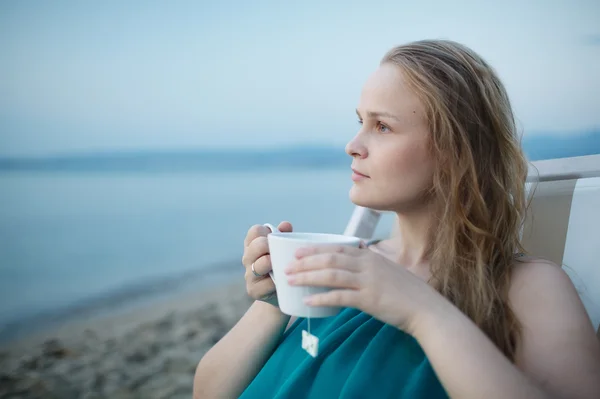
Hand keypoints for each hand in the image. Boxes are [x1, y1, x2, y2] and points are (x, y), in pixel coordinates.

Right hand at [241, 221, 292, 307]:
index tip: (275, 237)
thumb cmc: (282, 265)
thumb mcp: (283, 250)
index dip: (266, 231)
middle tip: (279, 251)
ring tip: (280, 265)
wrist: (281, 293)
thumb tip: (285, 225)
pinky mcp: (253, 290)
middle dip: (269, 246)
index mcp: (253, 244)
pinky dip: (274, 283)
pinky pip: (264, 284)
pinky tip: (282, 281)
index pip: (255, 231)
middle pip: (256, 246)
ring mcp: (249, 275)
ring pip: (258, 265)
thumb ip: (284, 236)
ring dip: (270, 263)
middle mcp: (248, 258)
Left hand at [285, 244, 443, 334]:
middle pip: (329, 258)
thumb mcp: (388, 270)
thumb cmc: (407, 293)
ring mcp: (368, 281)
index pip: (337, 247)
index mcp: (370, 256)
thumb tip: (356, 258)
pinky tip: (308, 301)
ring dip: (308, 276)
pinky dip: (321, 297)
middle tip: (287, 266)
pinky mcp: (369, 299)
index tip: (298, 251)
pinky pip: (340, 296)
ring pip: (331, 274)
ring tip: (290, 281)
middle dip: (305, 261)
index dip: (315, 248)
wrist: (427, 310)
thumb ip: (370, 264)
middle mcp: (367, 264)